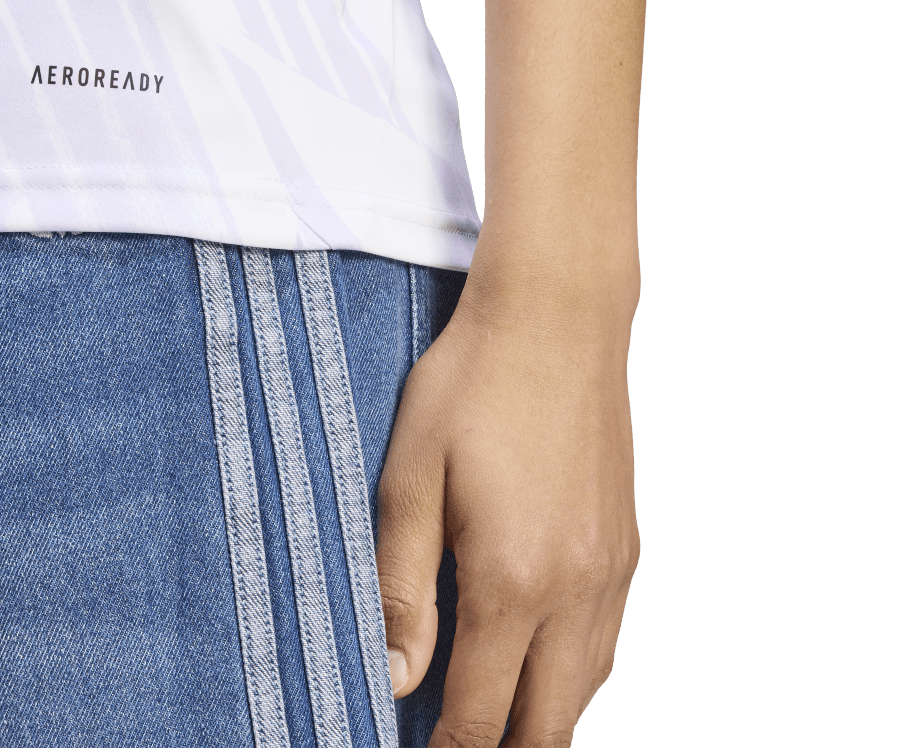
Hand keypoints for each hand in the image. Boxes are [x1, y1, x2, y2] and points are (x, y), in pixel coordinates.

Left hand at [376, 289, 638, 746]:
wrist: (557, 316)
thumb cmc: (472, 384)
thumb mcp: (410, 476)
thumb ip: (399, 585)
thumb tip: (392, 679)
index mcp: (513, 580)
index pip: (480, 715)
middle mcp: (577, 591)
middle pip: (548, 726)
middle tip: (451, 744)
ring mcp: (614, 570)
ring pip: (588, 692)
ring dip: (540, 719)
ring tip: (490, 716)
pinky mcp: (629, 545)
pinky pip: (608, 644)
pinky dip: (572, 674)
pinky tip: (539, 659)